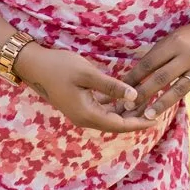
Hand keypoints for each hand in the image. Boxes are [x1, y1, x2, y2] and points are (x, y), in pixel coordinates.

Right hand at [14, 45, 158, 133]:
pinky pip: (102, 110)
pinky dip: (115, 106)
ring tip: (145, 103)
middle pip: (116, 124)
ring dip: (126, 113)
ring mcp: (80, 113)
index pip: (119, 124)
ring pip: (109, 117)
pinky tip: (126, 97)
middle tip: (156, 110)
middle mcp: (84, 118)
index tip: (156, 119)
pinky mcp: (79, 105)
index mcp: (87, 114)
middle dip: (136, 118)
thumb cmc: (60, 66)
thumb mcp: (88, 74)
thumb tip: (134, 96)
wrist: (33, 65)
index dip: (139, 123)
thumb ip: (111, 86)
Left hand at [125, 19, 189, 127]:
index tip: (120, 91)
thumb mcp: (173, 38)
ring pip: (180, 89)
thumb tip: (133, 75)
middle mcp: (188, 56)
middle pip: (162, 77)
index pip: (149, 63)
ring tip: (149, 116)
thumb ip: (157, 54)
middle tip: (128, 107)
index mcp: (174, 43)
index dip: (133, 77)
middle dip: (144, 93)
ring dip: (163, 103)